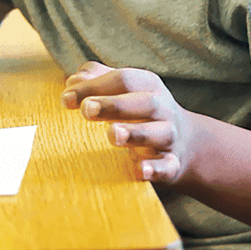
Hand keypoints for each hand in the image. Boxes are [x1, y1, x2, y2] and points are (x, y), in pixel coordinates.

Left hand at [62, 61, 198, 183]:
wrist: (184, 144)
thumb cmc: (138, 111)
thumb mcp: (122, 91)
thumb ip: (97, 80)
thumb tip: (72, 81)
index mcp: (148, 85)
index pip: (122, 80)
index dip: (94, 86)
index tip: (66, 98)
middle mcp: (162, 108)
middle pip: (143, 102)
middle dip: (114, 105)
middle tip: (86, 110)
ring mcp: (170, 136)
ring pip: (158, 133)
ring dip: (134, 133)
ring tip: (112, 134)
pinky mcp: (172, 164)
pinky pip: (167, 166)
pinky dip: (154, 169)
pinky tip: (140, 170)